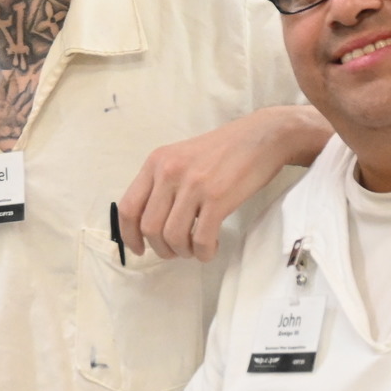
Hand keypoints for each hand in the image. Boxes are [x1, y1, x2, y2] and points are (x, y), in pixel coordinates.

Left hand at [117, 105, 329, 260]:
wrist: (262, 137)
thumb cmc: (224, 151)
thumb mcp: (182, 158)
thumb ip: (163, 183)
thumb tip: (149, 222)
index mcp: (156, 162)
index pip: (128, 207)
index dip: (129, 235)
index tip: (139, 249)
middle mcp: (170, 172)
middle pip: (149, 227)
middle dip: (161, 248)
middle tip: (176, 251)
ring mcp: (193, 185)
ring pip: (173, 237)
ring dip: (183, 252)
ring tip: (195, 249)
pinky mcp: (217, 198)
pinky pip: (201, 239)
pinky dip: (204, 252)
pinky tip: (211, 248)